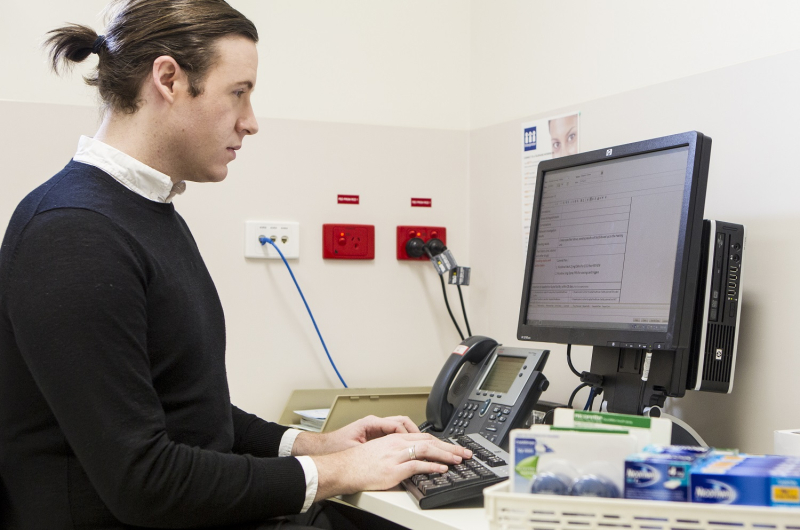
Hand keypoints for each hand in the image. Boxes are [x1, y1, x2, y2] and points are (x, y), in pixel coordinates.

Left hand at [293, 415, 418, 455]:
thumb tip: (388, 453)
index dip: (409, 435)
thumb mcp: (355, 449)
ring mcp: (375, 427)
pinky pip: (394, 433)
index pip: (397, 425)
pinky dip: (404, 439)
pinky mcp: (374, 434)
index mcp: (371, 423)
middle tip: (427, 442)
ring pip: (400, 427)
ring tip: (421, 445)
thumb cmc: (334, 447)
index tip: (417, 444)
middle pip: (402, 422)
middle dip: (416, 432)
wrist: (322, 448)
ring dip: (411, 435)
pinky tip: (408, 449)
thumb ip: (372, 450)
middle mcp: (375, 422)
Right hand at [311, 432, 472, 500]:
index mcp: (395, 438)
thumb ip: (396, 453)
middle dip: (450, 447)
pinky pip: (418, 465)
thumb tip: (410, 461)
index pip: (424, 436)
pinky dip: (433, 467)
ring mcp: (397, 455)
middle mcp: (398, 443)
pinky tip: (442, 469)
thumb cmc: (358, 462)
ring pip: (427, 450)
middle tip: (464, 452)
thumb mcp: (380, 451)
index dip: (441, 442)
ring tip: (459, 459)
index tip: (453, 447)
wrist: (343, 467)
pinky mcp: (394, 468)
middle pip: (430, 441)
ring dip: (446, 454)